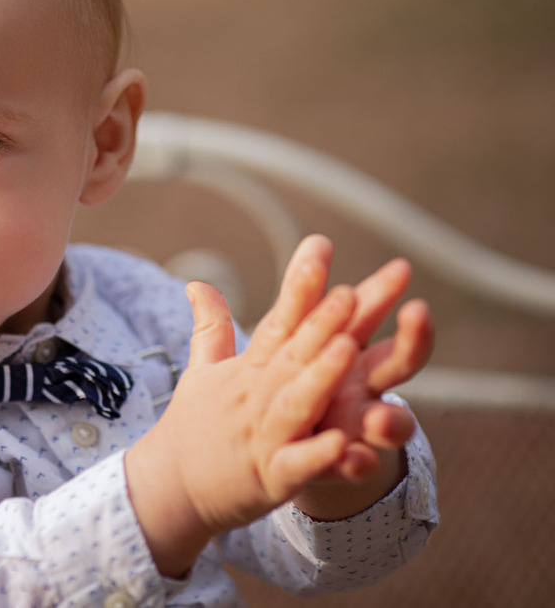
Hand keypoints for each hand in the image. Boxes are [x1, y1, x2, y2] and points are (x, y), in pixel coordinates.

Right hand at [125, 235, 360, 575]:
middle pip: (294, 354)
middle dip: (323, 322)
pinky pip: (298, 465)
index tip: (322, 246)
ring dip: (319, 377)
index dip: (301, 283)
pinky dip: (319, 455)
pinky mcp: (270, 477)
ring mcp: (262, 435)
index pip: (279, 319)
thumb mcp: (201, 372)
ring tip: (346, 350)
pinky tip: (345, 443)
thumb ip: (209, 326)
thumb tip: (196, 282)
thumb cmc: (192, 427)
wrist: (170, 488)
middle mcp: (256, 396)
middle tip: (351, 291)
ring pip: (297, 403)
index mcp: (249, 370)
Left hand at [292, 249, 433, 517]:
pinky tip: (351, 457)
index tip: (400, 266)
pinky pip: (354, 465)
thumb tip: (292, 247)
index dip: (382, 294)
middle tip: (420, 311)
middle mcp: (363, 388)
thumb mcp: (292, 344)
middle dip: (413, 338)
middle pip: (398, 361)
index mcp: (347, 354)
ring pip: (388, 420)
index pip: (369, 318)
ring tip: (382, 413)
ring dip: (388, 415)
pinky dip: (355, 461)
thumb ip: (294, 300)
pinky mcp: (343, 464)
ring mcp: (358, 427)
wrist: (295, 455)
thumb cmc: (302, 389)